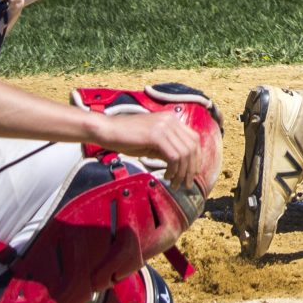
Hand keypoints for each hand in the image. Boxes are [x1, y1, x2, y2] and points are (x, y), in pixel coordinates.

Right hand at [93, 109, 209, 194]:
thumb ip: (167, 150)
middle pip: (193, 147)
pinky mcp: (156, 135)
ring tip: (175, 183)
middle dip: (191, 168)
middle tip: (186, 183)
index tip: (191, 173)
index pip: (194, 139)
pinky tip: (166, 176)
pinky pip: (173, 156)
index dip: (196, 158)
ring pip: (184, 153)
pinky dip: (173, 169)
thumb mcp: (152, 144)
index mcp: (172, 120)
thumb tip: (181, 165)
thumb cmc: (126, 138)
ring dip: (182, 172)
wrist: (106, 130)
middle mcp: (171, 120)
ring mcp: (164, 126)